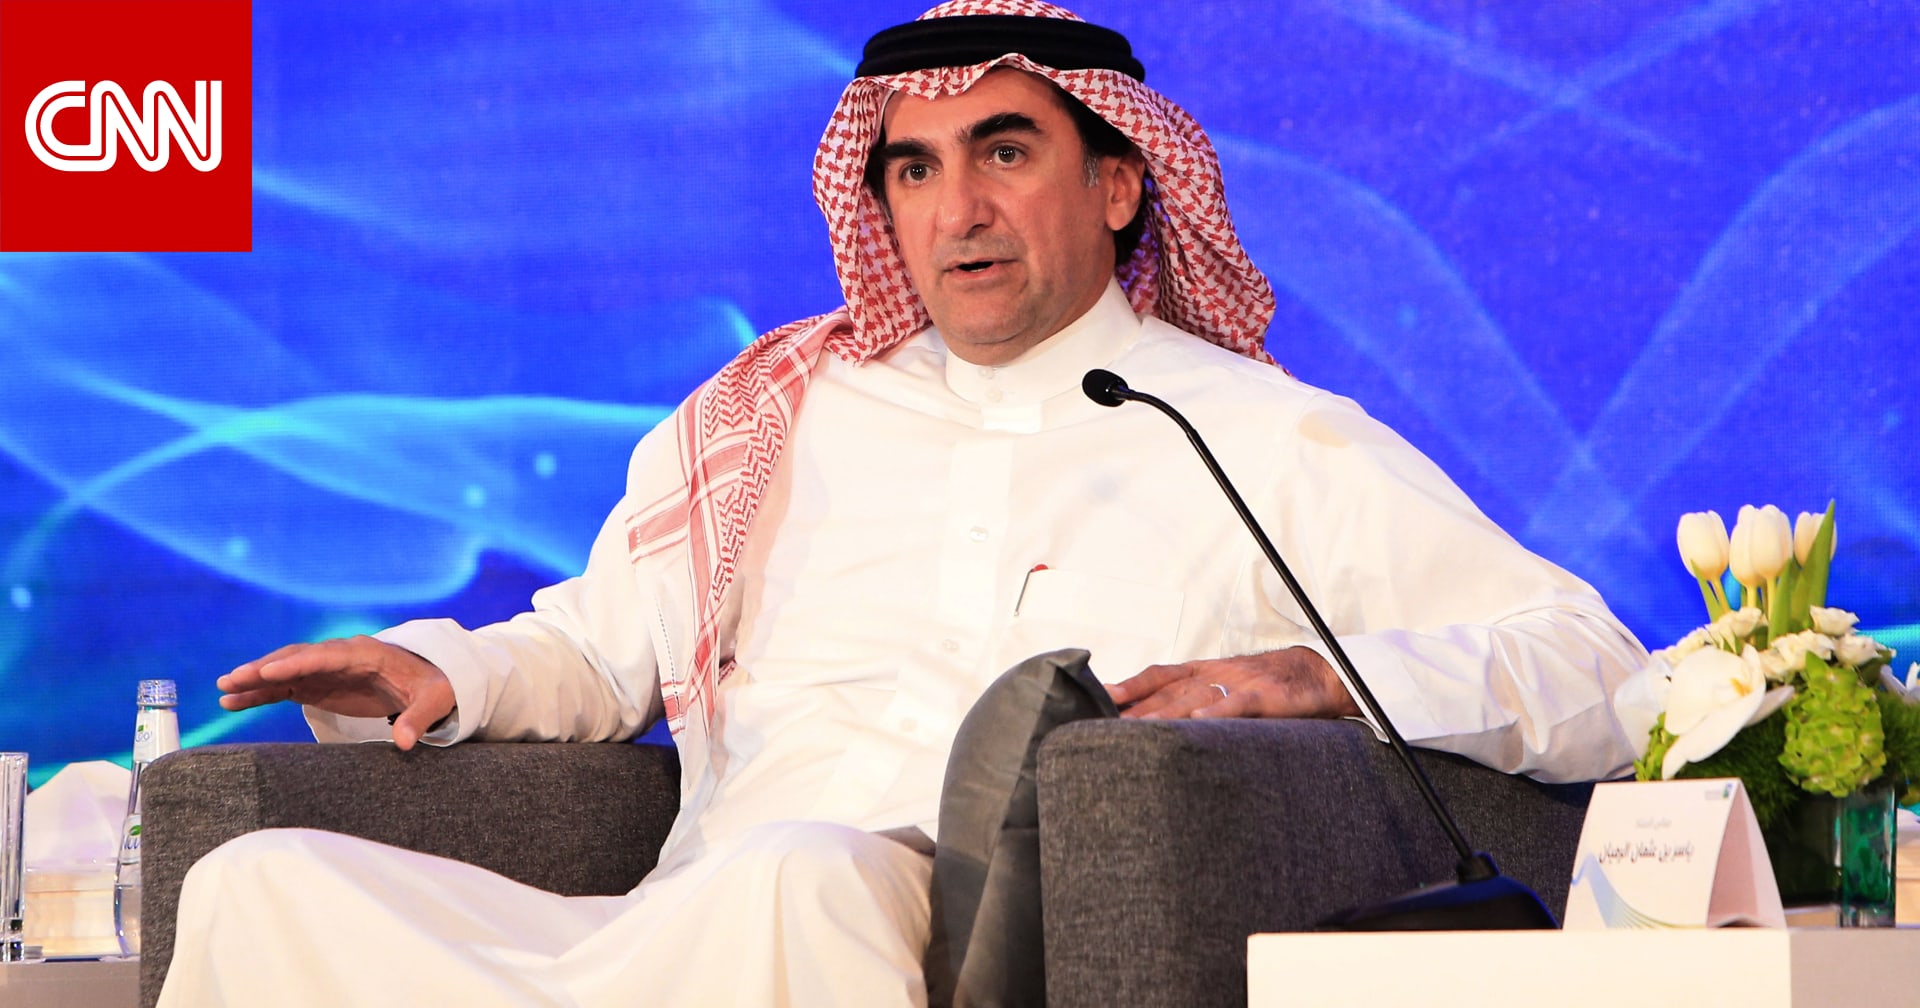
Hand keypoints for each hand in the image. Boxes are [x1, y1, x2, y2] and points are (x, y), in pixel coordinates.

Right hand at [217, 636, 454, 750]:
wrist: (428, 680)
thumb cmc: (433, 686)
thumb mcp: (435, 699)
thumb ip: (419, 718)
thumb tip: (405, 742)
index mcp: (367, 653)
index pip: (328, 655)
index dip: (298, 663)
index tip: (270, 671)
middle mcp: (339, 656)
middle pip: (297, 659)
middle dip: (266, 668)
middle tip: (233, 679)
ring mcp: (325, 670)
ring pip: (284, 671)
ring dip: (255, 680)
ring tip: (224, 691)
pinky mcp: (316, 684)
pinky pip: (283, 687)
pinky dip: (259, 693)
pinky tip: (232, 702)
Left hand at [1106, 647, 1361, 720]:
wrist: (1317, 672)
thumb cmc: (1267, 685)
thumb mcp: (1228, 686)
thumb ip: (1195, 698)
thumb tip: (1157, 719)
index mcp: (1204, 671)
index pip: (1158, 676)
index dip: (1129, 686)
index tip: (1099, 698)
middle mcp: (1215, 673)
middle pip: (1167, 690)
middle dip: (1135, 708)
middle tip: (1105, 724)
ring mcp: (1238, 683)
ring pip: (1194, 697)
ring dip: (1163, 714)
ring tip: (1136, 729)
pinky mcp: (1264, 696)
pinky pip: (1236, 704)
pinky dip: (1215, 711)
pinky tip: (1197, 721)